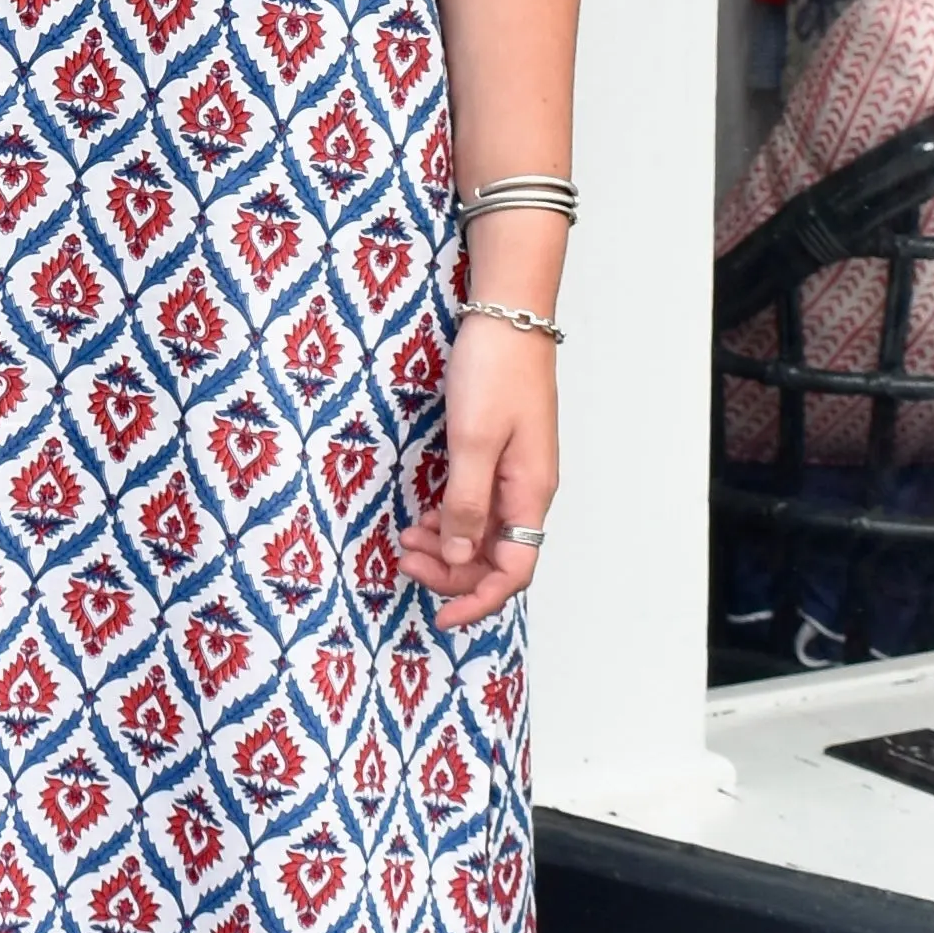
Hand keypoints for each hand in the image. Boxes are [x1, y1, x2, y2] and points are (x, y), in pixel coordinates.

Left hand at [398, 318, 555, 627]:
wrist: (508, 315)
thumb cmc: (495, 371)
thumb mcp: (473, 440)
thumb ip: (465, 502)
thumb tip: (458, 555)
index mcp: (529, 494)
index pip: (514, 572)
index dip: (477, 600)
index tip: (440, 617)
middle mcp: (527, 491)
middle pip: (496, 559)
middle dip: (451, 571)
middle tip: (404, 558)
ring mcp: (515, 473)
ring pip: (484, 534)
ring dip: (448, 545)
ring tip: (407, 537)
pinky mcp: (499, 455)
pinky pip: (478, 505)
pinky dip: (450, 517)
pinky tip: (424, 513)